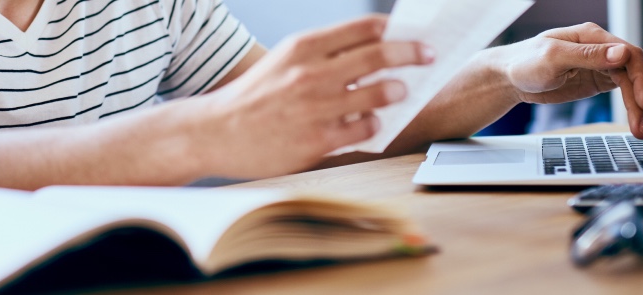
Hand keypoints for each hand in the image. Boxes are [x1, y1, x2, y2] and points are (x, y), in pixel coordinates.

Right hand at [185, 15, 434, 177]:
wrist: (215, 132)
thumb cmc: (254, 96)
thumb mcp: (283, 61)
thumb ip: (323, 55)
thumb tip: (373, 50)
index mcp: (303, 47)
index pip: (363, 27)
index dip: (395, 29)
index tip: (411, 33)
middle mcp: (310, 73)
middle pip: (379, 55)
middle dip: (411, 53)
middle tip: (427, 56)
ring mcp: (315, 108)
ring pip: (378, 93)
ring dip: (396, 90)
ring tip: (399, 91)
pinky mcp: (317, 140)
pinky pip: (364, 129)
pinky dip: (374, 124)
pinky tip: (370, 122)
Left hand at [492, 22, 642, 138]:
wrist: (508, 77)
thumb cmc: (524, 63)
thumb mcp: (553, 57)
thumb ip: (588, 55)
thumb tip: (622, 53)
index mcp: (593, 37)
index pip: (629, 54)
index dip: (640, 79)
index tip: (642, 103)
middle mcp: (602, 48)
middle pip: (640, 66)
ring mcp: (603, 65)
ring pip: (637, 79)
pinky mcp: (599, 80)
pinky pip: (627, 88)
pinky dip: (642, 100)